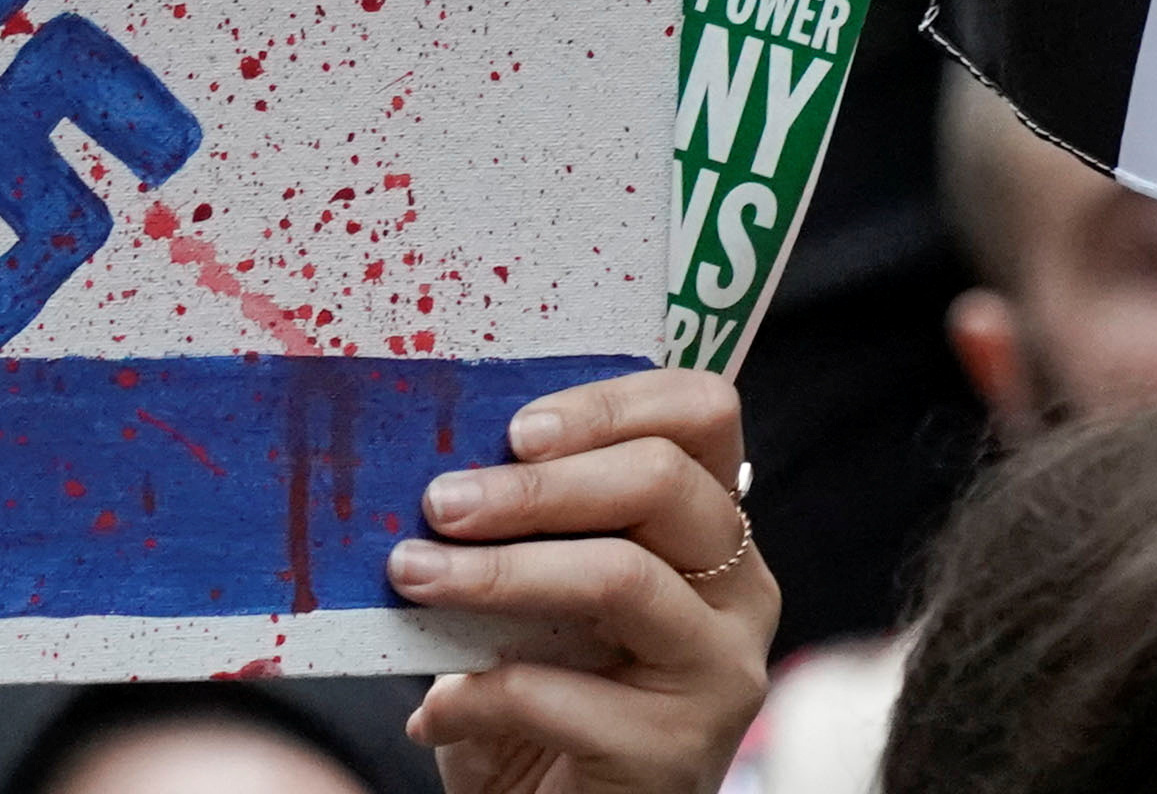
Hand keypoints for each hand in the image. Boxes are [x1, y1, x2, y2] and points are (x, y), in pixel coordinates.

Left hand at [394, 368, 774, 793]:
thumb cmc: (552, 703)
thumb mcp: (545, 601)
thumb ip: (530, 533)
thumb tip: (441, 469)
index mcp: (714, 528)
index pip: (703, 414)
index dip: (610, 404)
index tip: (514, 427)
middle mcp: (741, 590)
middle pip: (662, 482)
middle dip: (536, 485)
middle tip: (441, 502)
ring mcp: (720, 671)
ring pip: (621, 576)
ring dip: (501, 571)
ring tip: (415, 576)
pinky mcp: (677, 751)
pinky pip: (566, 695)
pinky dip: (481, 693)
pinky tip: (433, 712)